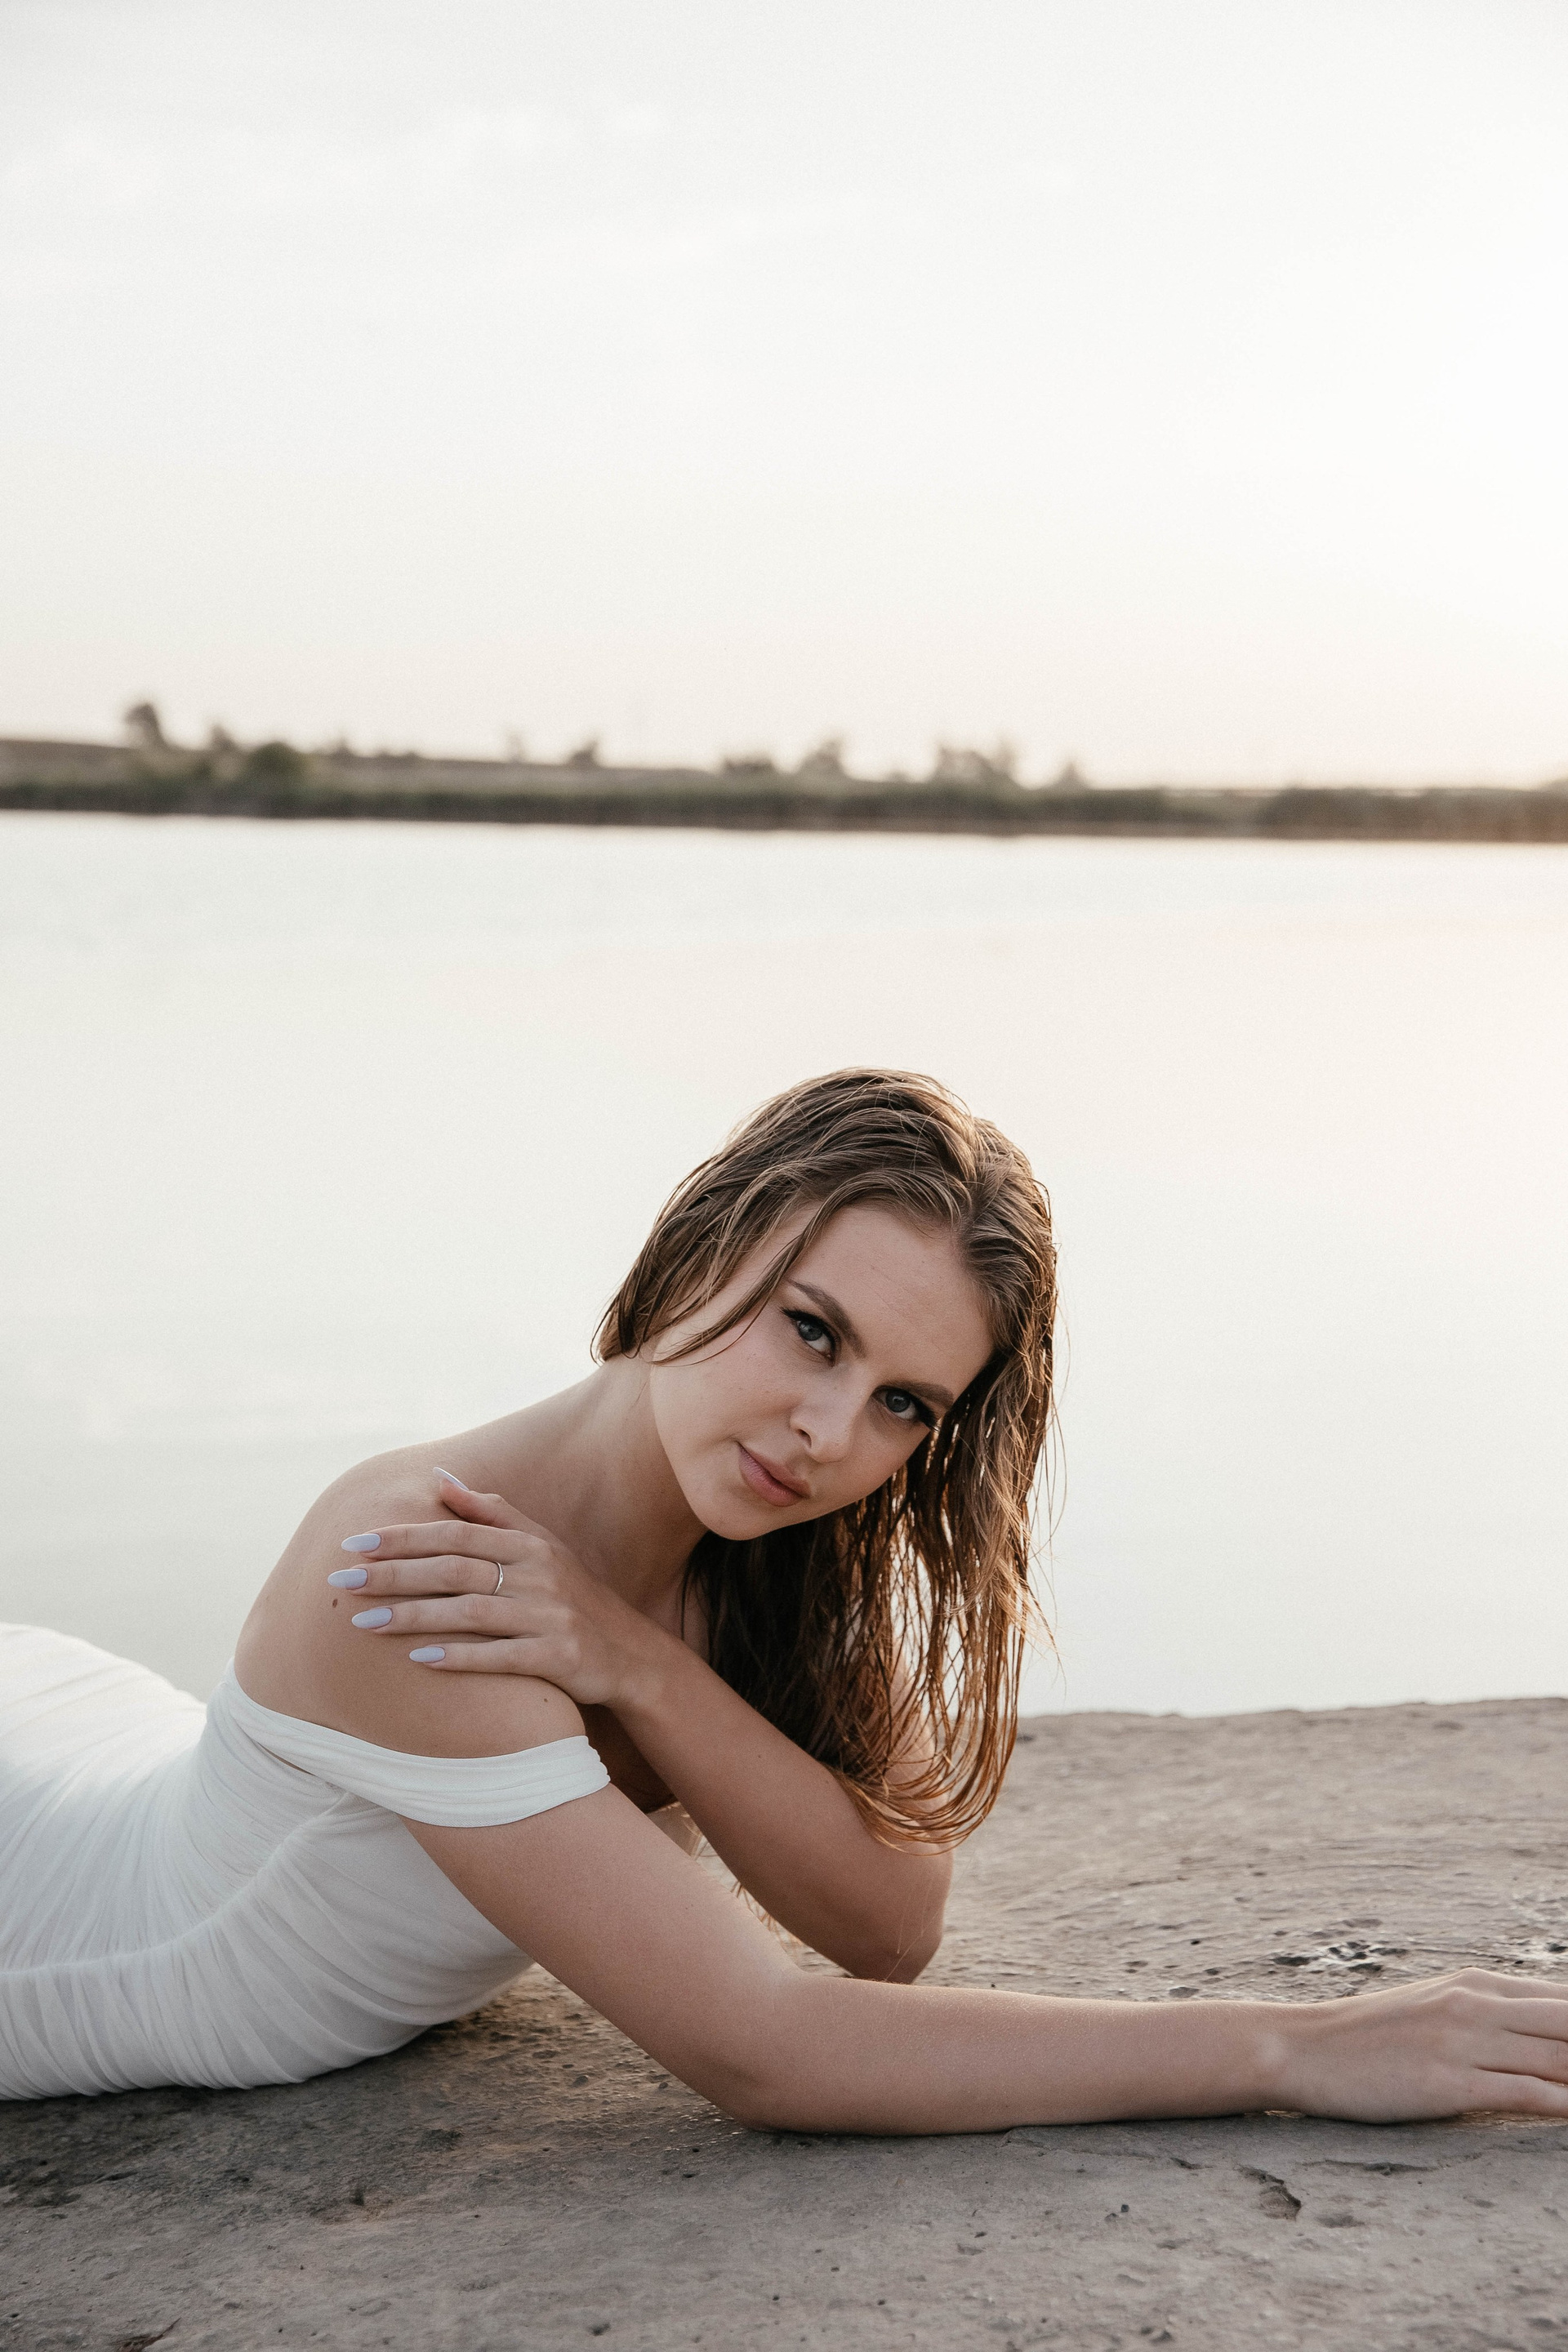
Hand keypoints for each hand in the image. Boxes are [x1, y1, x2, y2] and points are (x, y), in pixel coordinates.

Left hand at [330, 1472, 669, 1710]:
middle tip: (341, 1582)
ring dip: (413, 1616)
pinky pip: (501, 1656)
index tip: (354, 1543)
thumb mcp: (540, 1546)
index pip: (455, 1532)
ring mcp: (549, 1615)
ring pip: (469, 1611)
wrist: (631, 1655)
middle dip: (393, 1573)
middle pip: (454, 1568)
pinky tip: (419, 1661)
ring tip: (363, 1623)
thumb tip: (441, 1478)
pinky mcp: (558, 1656)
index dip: (404, 1537)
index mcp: (529, 1543)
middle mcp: (538, 1573)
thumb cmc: (573, 1596)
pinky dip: (460, 1657)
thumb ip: (491, 1513)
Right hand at [1279, 1966, 1567, 2121]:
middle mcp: (1478, 2004)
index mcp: (1479, 1984)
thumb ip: (1491, 2017)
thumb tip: (1545, 2035)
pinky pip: (1527, 2093)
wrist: (1304, 2048)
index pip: (1566, 2000)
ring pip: (1560, 2058)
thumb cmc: (1372, 2036)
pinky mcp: (1450, 2083)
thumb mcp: (1437, 2008)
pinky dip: (1566, 2104)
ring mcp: (1465, 2042)